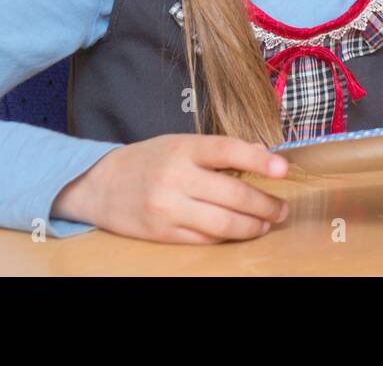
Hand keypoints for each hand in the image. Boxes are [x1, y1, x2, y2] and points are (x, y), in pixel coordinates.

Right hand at [52, 134, 289, 243]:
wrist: (99, 185)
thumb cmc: (150, 160)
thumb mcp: (181, 144)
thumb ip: (220, 150)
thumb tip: (263, 155)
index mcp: (183, 148)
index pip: (228, 150)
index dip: (259, 161)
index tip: (283, 169)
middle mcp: (176, 177)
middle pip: (233, 194)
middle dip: (265, 204)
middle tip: (282, 208)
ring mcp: (168, 208)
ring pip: (223, 223)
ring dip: (252, 226)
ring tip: (267, 223)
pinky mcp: (162, 233)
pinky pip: (205, 239)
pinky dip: (227, 236)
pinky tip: (239, 232)